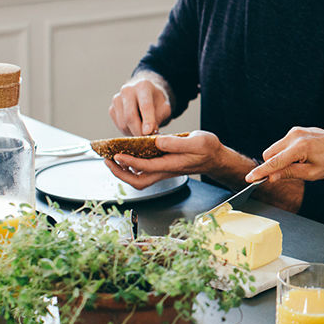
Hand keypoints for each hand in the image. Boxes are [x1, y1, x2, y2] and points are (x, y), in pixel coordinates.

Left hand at [104, 131, 223, 188]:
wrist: (216, 159)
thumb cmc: (208, 150)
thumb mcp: (197, 141)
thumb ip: (177, 142)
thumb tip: (157, 141)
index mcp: (172, 165)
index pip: (146, 167)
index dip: (129, 161)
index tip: (117, 154)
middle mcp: (165, 171)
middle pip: (138, 181)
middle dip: (120, 173)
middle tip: (108, 161)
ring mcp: (163, 171)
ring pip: (138, 179)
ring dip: (123, 171)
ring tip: (112, 159)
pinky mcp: (163, 168)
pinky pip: (143, 172)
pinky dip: (131, 166)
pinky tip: (127, 156)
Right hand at [109, 76, 171, 136]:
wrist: (145, 95)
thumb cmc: (157, 102)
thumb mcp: (165, 107)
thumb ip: (159, 117)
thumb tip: (149, 132)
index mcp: (143, 86)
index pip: (145, 105)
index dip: (147, 120)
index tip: (149, 133)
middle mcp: (127, 90)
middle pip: (130, 116)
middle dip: (139, 131)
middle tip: (147, 139)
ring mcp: (117, 99)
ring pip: (123, 123)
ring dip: (134, 132)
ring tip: (144, 132)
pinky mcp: (112, 109)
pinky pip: (118, 125)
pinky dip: (128, 131)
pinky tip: (136, 128)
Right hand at [246, 127, 323, 182]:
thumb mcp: (312, 173)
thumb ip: (290, 174)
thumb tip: (271, 177)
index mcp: (300, 147)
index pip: (274, 162)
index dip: (261, 172)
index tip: (249, 178)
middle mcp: (295, 136)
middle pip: (269, 154)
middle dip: (272, 165)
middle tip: (286, 174)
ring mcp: (295, 131)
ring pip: (274, 149)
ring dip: (280, 159)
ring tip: (300, 163)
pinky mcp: (296, 130)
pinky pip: (282, 144)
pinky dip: (286, 153)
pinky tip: (302, 156)